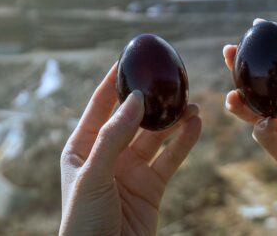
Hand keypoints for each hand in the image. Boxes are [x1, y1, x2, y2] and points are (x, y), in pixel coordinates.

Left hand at [60, 63, 201, 235]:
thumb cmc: (82, 222)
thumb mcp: (93, 174)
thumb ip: (113, 137)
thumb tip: (135, 98)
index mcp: (81, 147)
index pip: (99, 106)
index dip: (114, 82)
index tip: (129, 58)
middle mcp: (106, 155)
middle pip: (131, 118)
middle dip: (150, 98)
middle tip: (168, 76)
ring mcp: (130, 172)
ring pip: (154, 136)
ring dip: (171, 118)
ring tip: (189, 100)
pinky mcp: (151, 188)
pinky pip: (170, 158)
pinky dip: (183, 141)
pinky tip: (195, 123)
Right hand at [223, 20, 276, 224]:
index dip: (276, 47)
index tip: (255, 29)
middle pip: (269, 83)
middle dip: (247, 69)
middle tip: (229, 55)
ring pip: (258, 109)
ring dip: (243, 101)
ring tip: (232, 97)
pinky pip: (264, 137)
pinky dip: (259, 129)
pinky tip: (263, 125)